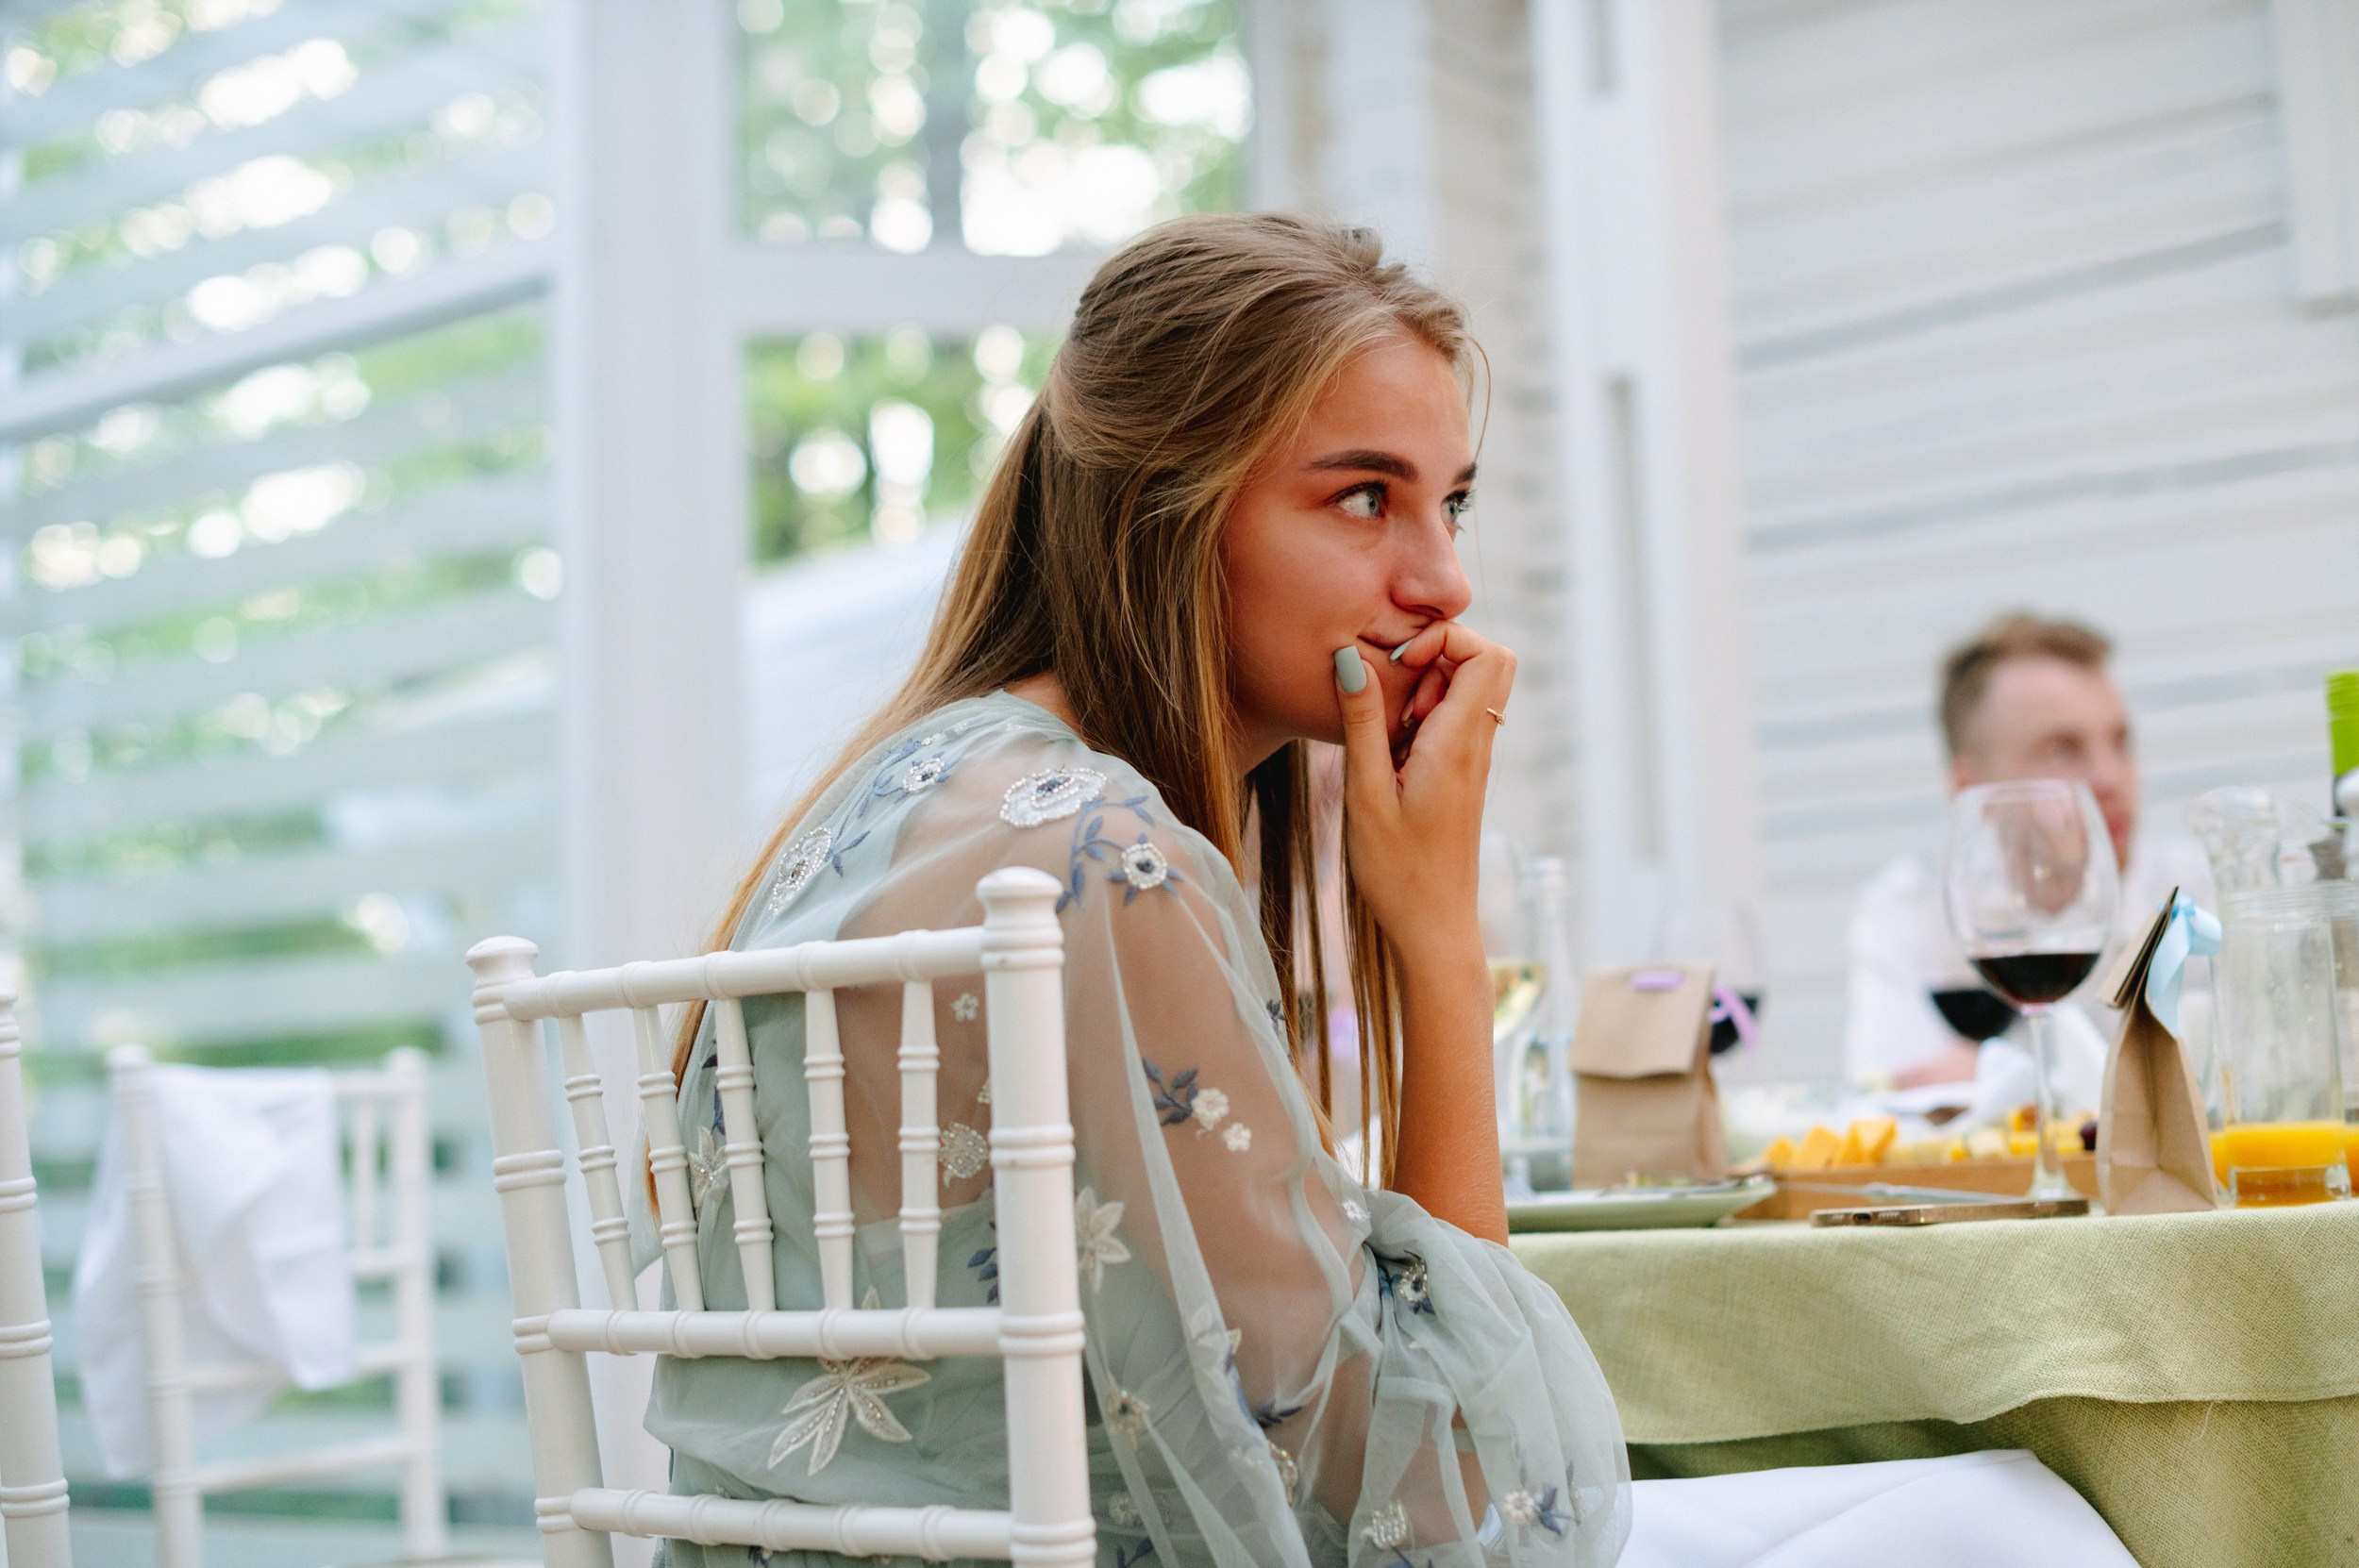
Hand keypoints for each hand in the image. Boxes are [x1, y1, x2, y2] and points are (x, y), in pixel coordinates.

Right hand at [1334, 622, 1515, 962]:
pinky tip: (1394, 754)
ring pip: (1472, 690)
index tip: (1396, 670)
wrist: (1434, 928)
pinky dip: (1427, 718)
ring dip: (1429, 690)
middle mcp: (1477, 745)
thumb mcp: (1365, 794)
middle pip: (1489, 661)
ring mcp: (1474, 760)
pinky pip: (1457, 721)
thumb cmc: (1397, 871)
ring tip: (1391, 732)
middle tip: (1397, 693)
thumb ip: (1360, 723)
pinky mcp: (1463, 776)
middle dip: (1439, 655)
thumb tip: (1350, 660)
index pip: (1485, 652)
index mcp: (1458, 743)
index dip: (1440, 640)